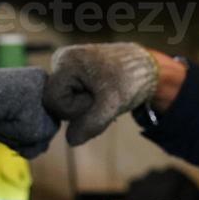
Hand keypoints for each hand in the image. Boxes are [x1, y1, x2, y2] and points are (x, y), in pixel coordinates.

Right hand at [43, 44, 158, 145]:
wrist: (145, 67)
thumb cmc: (130, 79)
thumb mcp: (112, 104)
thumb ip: (90, 124)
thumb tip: (71, 141)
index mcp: (65, 60)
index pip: (53, 100)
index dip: (73, 108)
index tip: (96, 98)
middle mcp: (61, 59)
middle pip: (56, 101)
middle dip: (78, 107)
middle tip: (100, 97)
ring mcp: (66, 64)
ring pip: (64, 100)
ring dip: (83, 105)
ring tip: (102, 95)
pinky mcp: (73, 71)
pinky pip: (70, 95)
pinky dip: (85, 100)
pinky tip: (99, 95)